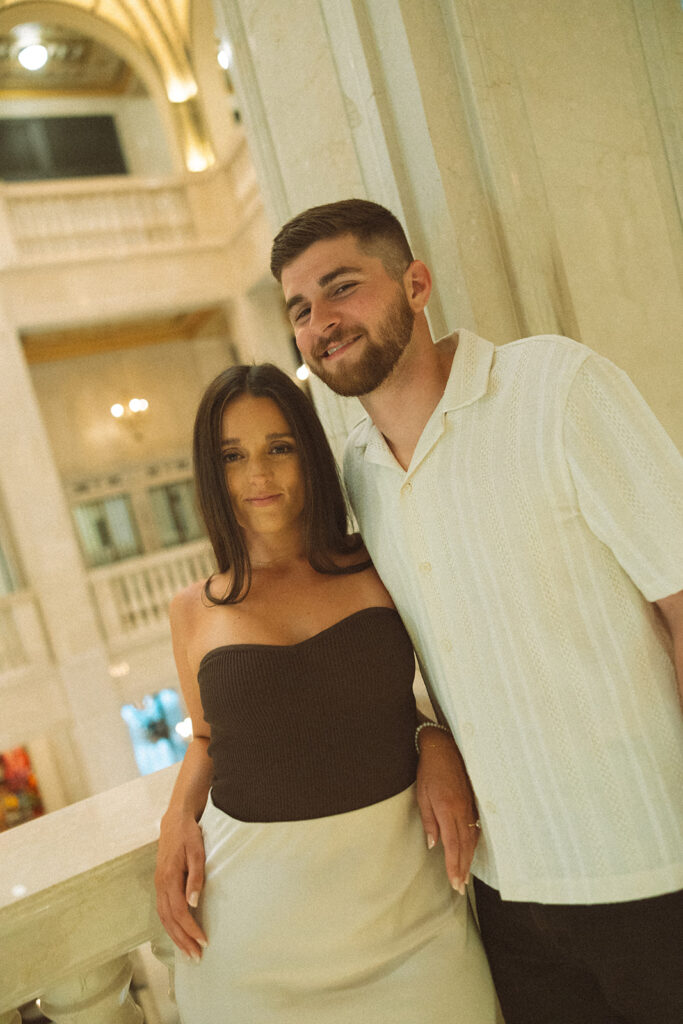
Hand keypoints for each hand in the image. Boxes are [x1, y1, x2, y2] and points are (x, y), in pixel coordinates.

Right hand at [155, 811, 207, 958]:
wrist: (175, 819)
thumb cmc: (189, 834)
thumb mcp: (197, 851)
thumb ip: (196, 876)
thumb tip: (194, 903)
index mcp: (169, 878)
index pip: (179, 912)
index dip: (190, 929)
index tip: (203, 942)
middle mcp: (160, 884)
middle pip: (169, 920)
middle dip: (182, 940)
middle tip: (196, 957)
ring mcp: (158, 884)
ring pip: (164, 918)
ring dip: (176, 937)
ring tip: (188, 952)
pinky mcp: (160, 883)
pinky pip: (163, 911)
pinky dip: (170, 926)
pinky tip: (178, 934)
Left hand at [416, 727, 479, 893]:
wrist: (444, 748)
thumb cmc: (429, 771)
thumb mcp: (422, 795)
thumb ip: (429, 821)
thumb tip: (434, 845)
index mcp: (447, 809)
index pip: (453, 844)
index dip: (454, 865)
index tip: (454, 882)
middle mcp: (461, 810)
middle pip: (465, 845)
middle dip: (463, 868)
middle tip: (460, 888)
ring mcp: (470, 806)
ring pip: (472, 838)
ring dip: (469, 859)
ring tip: (465, 876)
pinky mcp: (473, 802)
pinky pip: (475, 827)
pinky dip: (474, 843)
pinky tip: (472, 852)